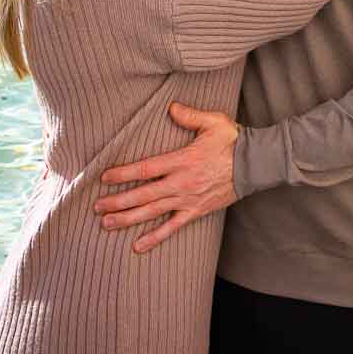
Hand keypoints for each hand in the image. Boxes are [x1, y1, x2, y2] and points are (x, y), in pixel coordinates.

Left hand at [95, 103, 239, 252]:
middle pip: (143, 194)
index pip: (146, 168)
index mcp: (182, 160)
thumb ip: (190, 116)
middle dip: (118, 201)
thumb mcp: (213, 122)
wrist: (256, 164)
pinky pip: (173, 227)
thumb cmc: (234, 141)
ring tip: (107, 224)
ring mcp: (188, 199)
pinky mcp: (196, 210)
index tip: (105, 177)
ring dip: (128, 219)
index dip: (124, 173)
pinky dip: (155, 237)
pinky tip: (138, 245)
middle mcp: (181, 182)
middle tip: (97, 206)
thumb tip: (171, 107)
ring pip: (153, 212)